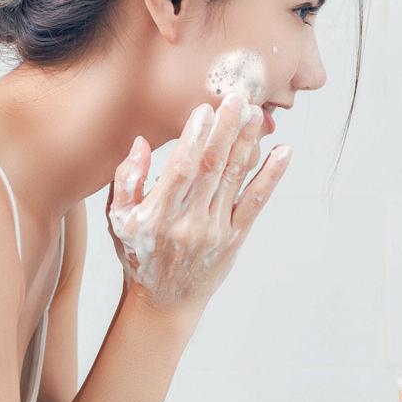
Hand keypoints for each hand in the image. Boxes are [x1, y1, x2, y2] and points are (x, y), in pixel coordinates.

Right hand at [105, 93, 291, 314]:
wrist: (164, 303)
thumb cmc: (138, 254)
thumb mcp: (118, 220)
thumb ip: (125, 180)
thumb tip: (140, 143)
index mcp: (156, 215)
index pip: (180, 170)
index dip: (193, 138)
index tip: (204, 109)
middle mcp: (187, 223)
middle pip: (212, 169)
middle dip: (226, 131)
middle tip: (238, 98)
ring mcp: (214, 231)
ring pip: (234, 181)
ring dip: (248, 144)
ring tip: (258, 115)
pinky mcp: (234, 239)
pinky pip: (255, 203)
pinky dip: (271, 177)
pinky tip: (284, 153)